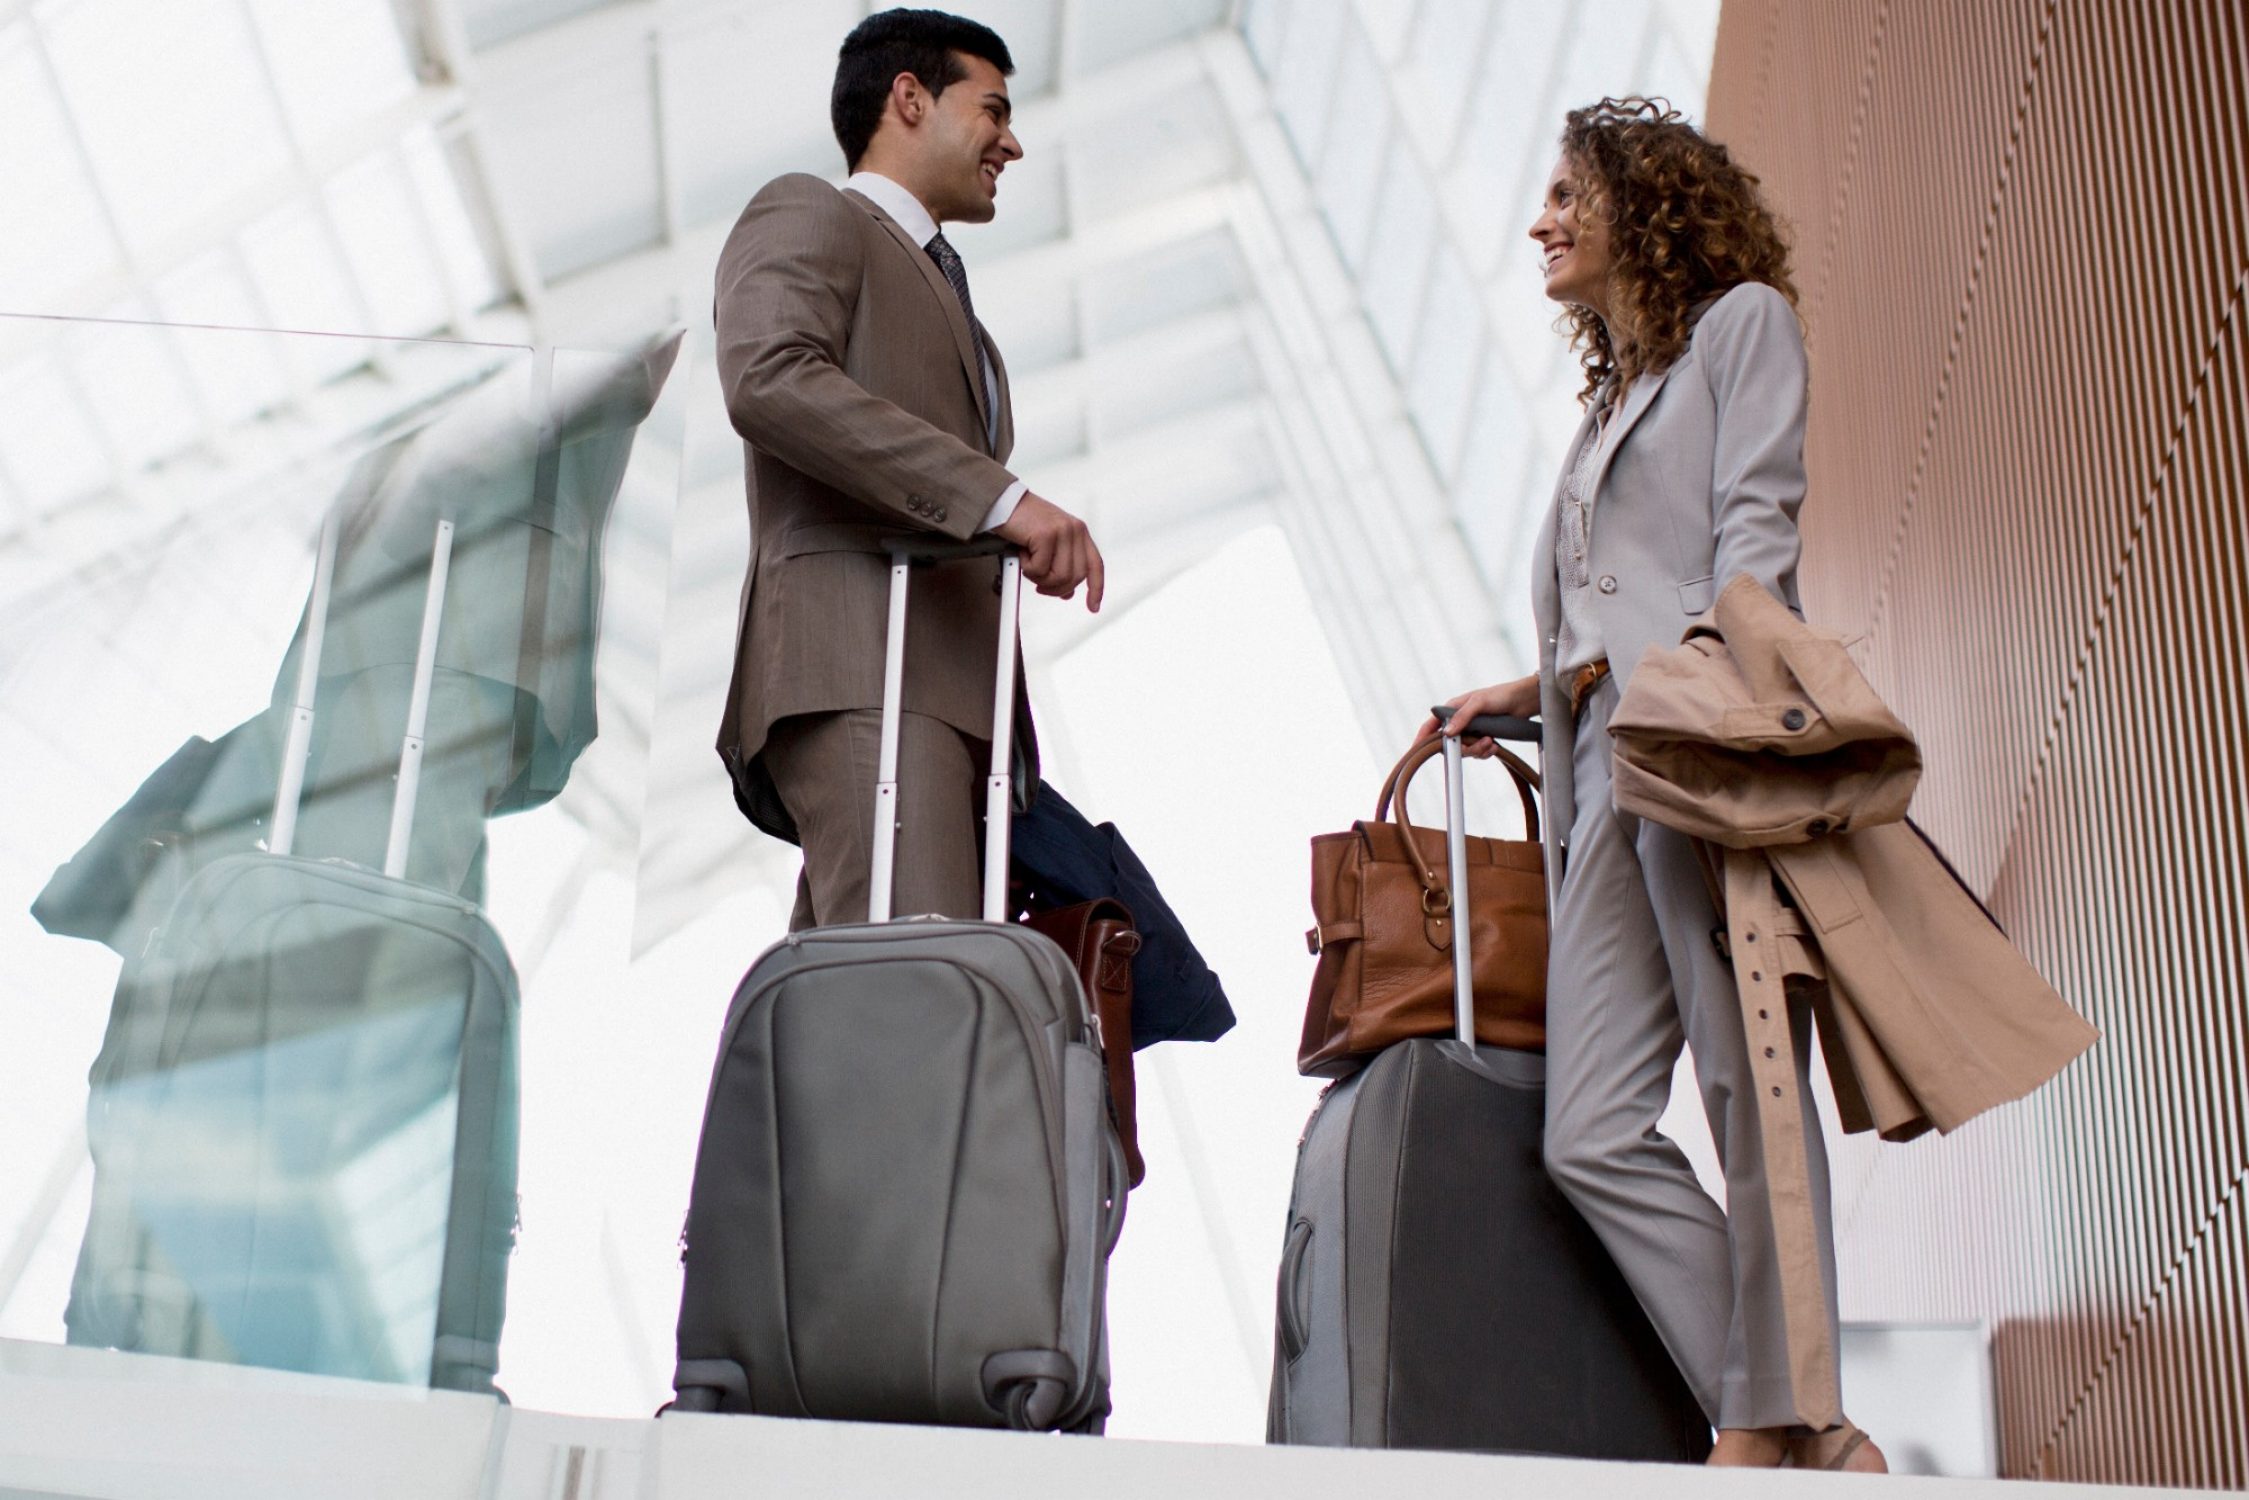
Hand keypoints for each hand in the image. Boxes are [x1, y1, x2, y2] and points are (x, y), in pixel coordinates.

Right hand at [994, 493, 1103, 611]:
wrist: (1004, 503)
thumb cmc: (1023, 523)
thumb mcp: (1049, 546)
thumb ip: (1061, 565)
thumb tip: (1067, 592)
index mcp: (1079, 533)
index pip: (1096, 566)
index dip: (1096, 589)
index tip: (1093, 606)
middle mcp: (1075, 530)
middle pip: (1076, 577)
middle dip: (1056, 588)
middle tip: (1039, 584)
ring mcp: (1062, 531)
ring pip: (1060, 577)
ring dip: (1039, 578)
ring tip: (1028, 563)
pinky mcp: (1046, 535)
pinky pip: (1040, 569)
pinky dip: (1027, 568)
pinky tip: (1022, 553)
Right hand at [1413, 675, 1538, 758]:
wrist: (1524, 702)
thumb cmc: (1501, 696)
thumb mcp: (1479, 703)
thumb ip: (1462, 717)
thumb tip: (1446, 733)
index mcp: (1452, 709)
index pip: (1431, 726)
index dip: (1422, 738)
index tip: (1416, 750)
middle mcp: (1459, 721)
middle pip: (1450, 744)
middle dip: (1464, 748)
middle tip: (1480, 743)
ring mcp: (1470, 730)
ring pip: (1465, 750)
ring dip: (1478, 750)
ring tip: (1491, 742)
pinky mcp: (1482, 738)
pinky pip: (1477, 752)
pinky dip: (1486, 752)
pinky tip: (1495, 745)